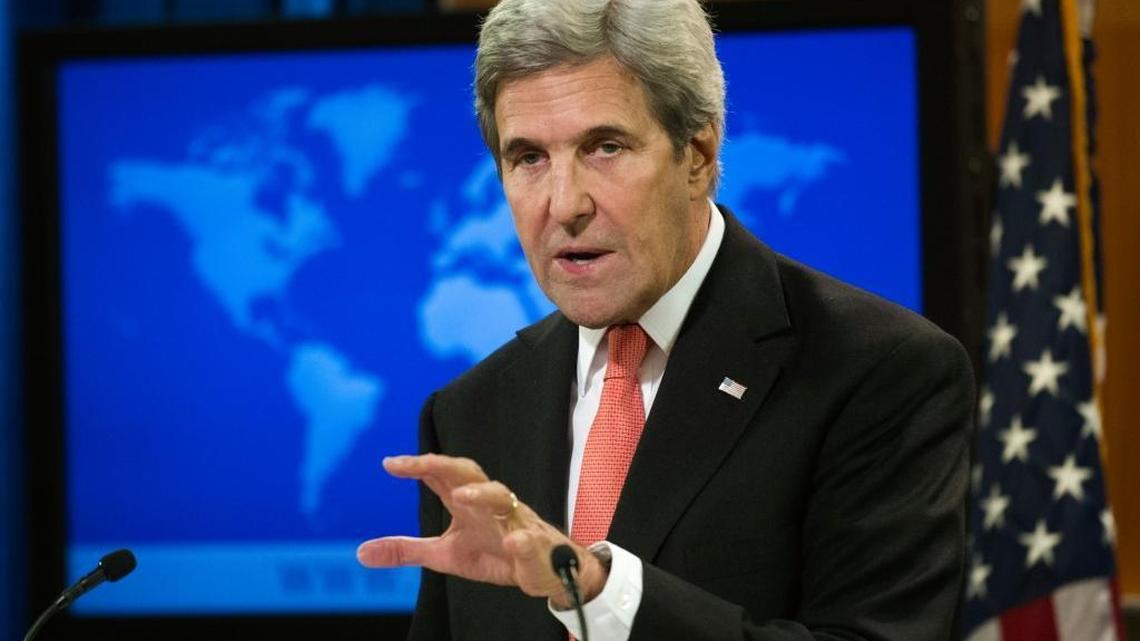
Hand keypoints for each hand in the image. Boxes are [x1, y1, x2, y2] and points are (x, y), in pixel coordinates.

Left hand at [357, 454, 606, 605]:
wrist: (545, 569)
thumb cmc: (496, 551)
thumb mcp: (446, 554)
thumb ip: (406, 550)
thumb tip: (361, 553)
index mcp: (468, 501)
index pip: (442, 476)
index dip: (418, 466)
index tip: (390, 463)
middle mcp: (490, 505)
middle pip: (471, 474)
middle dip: (447, 465)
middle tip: (421, 463)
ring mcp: (515, 523)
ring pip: (503, 499)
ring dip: (482, 494)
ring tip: (461, 496)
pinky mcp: (535, 547)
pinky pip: (531, 540)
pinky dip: (524, 540)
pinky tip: (514, 543)